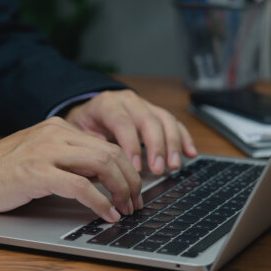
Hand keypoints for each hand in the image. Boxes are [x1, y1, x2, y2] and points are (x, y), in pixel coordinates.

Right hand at [0, 117, 142, 221]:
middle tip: (136, 203)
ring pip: (102, 164)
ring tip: (126, 209)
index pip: (107, 144)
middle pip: (111, 152)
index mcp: (58, 128)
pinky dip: (100, 202)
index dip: (128, 168)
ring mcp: (45, 151)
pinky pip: (80, 186)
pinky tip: (107, 214)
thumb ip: (68, 160)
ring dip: (121, 190)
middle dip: (131, 180)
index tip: (134, 190)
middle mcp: (55, 134)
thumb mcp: (39, 157)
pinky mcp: (36, 172)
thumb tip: (103, 179)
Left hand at [64, 90, 196, 173]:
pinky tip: (191, 153)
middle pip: (148, 120)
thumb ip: (92, 143)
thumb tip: (107, 159)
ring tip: (174, 165)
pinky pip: (174, 123)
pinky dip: (183, 138)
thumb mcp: (80, 133)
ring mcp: (145, 105)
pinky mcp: (156, 113)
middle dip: (156, 146)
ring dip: (172, 144)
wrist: (89, 111)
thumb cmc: (84, 126)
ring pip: (164, 120)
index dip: (131, 145)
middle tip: (158, 169)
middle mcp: (129, 101)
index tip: (135, 168)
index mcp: (108, 104)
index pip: (123, 122)